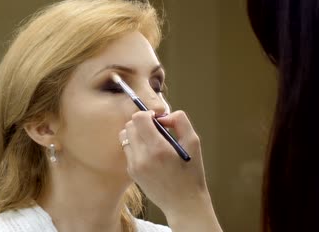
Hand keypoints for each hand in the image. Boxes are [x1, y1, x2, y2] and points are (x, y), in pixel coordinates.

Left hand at [119, 110, 221, 230]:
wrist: (183, 203)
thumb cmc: (191, 173)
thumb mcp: (194, 143)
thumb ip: (180, 122)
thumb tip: (163, 116)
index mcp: (158, 148)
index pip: (139, 118)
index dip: (148, 114)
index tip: (157, 120)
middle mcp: (142, 157)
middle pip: (130, 125)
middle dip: (141, 123)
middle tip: (155, 130)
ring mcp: (134, 165)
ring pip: (125, 136)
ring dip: (136, 134)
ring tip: (150, 141)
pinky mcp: (131, 172)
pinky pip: (127, 150)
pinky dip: (135, 146)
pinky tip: (149, 154)